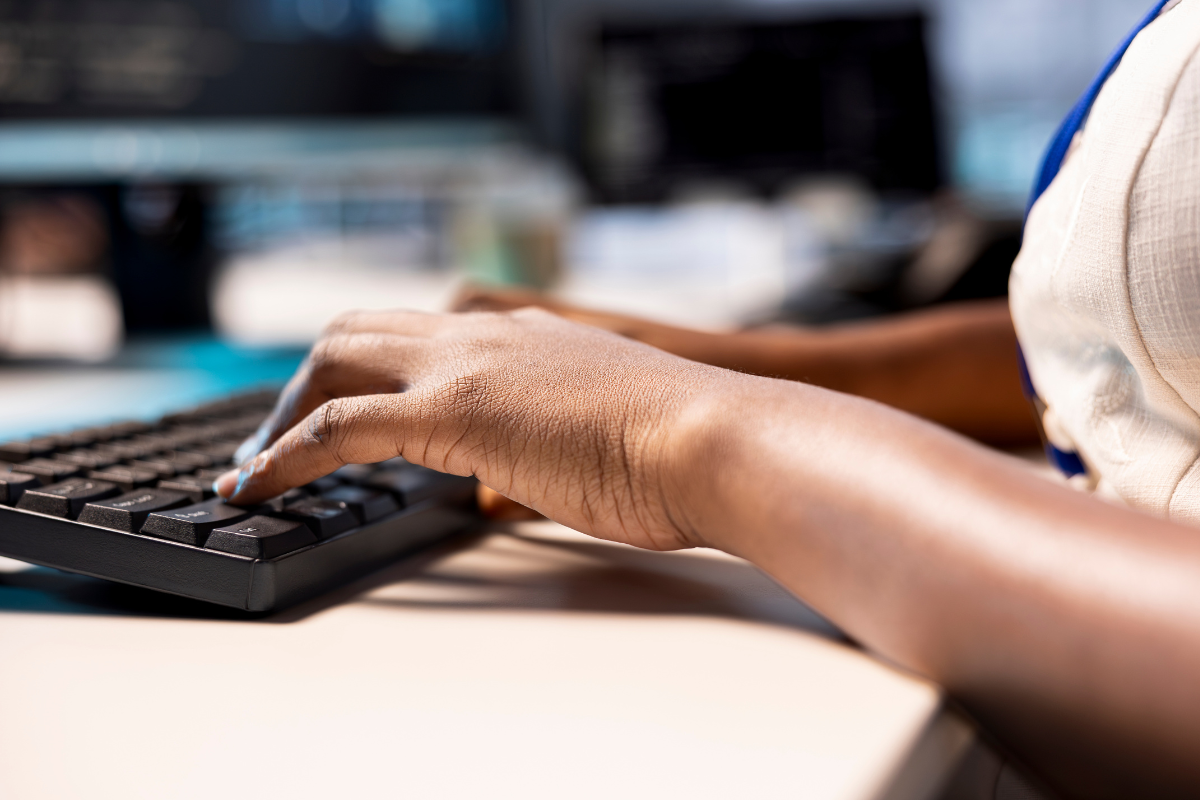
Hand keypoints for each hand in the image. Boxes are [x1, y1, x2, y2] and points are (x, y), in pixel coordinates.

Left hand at [215, 307, 727, 551]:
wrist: (715, 437)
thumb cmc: (679, 449)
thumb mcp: (596, 439)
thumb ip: (535, 451)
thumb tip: (487, 491)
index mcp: (521, 337)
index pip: (415, 336)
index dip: (363, 371)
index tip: (336, 413)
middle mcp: (485, 335)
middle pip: (355, 331)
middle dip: (306, 382)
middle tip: (278, 437)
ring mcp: (466, 364)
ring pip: (332, 359)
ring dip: (283, 412)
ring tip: (256, 465)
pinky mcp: (453, 410)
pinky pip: (336, 427)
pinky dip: (283, 456)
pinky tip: (255, 488)